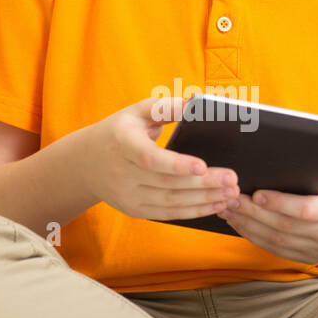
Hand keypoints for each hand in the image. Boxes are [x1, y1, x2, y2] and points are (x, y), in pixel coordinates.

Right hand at [85, 95, 239, 220]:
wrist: (84, 164)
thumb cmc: (119, 131)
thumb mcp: (136, 112)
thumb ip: (165, 107)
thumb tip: (195, 103)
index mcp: (122, 144)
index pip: (150, 159)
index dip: (176, 164)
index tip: (202, 165)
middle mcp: (123, 174)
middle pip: (168, 183)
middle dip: (204, 184)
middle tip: (233, 180)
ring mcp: (128, 196)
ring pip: (171, 203)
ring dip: (204, 200)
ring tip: (231, 194)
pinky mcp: (135, 210)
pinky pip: (168, 214)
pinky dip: (194, 211)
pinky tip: (216, 204)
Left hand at [217, 159, 317, 262]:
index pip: (306, 210)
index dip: (279, 203)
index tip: (256, 193)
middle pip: (286, 227)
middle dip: (255, 213)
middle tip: (233, 199)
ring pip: (276, 240)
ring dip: (248, 225)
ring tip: (229, 209)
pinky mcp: (307, 258)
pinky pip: (274, 249)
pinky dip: (252, 236)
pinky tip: (238, 222)